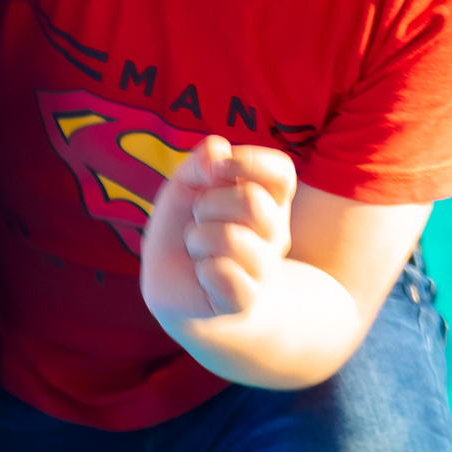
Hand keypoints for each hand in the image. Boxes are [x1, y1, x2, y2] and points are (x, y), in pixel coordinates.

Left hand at [141, 136, 296, 323]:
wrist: (171, 285)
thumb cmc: (184, 227)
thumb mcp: (184, 185)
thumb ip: (200, 162)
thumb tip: (218, 152)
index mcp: (267, 199)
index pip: (281, 172)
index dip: (248, 162)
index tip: (215, 170)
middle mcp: (274, 232)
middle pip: (253, 202)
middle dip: (208, 204)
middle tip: (197, 219)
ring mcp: (263, 268)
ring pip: (233, 239)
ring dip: (198, 239)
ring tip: (196, 248)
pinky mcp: (244, 298)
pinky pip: (226, 275)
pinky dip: (203, 269)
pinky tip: (202, 274)